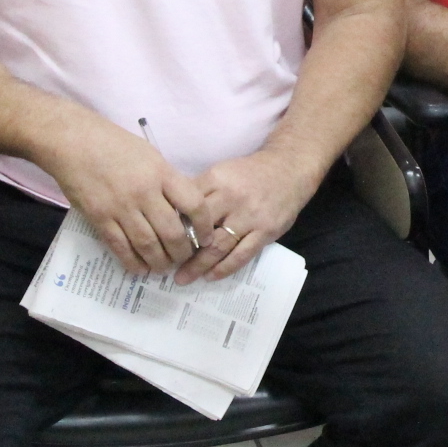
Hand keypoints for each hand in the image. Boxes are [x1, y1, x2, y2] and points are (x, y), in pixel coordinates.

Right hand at [42, 113, 208, 274]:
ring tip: (164, 267)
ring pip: (148, 245)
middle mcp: (144, 192)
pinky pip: (120, 248)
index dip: (204, 227)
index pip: (194, 205)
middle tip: (183, 258)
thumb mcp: (150, 155)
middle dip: (182, 252)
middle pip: (172, 232)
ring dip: (160, 262)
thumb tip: (182, 209)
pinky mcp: (100, 218)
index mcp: (161, 173)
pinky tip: (140, 268)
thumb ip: (166, 181)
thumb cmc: (114, 144)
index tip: (206, 238)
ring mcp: (121, 207)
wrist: (73, 142)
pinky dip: (133, 262)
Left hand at [175, 149, 316, 282]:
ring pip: (218, 246)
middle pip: (199, 228)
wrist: (289, 169)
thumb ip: (201, 191)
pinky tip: (210, 276)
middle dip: (180, 249)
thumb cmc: (250, 172)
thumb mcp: (222, 172)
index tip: (158, 239)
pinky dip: (224, 268)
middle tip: (165, 263)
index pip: (186, 205)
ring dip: (198, 265)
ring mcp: (250, 216)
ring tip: (183, 278)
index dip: (170, 223)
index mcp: (216, 179)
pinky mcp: (265, 231)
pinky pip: (241, 255)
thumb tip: (173, 214)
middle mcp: (232, 197)